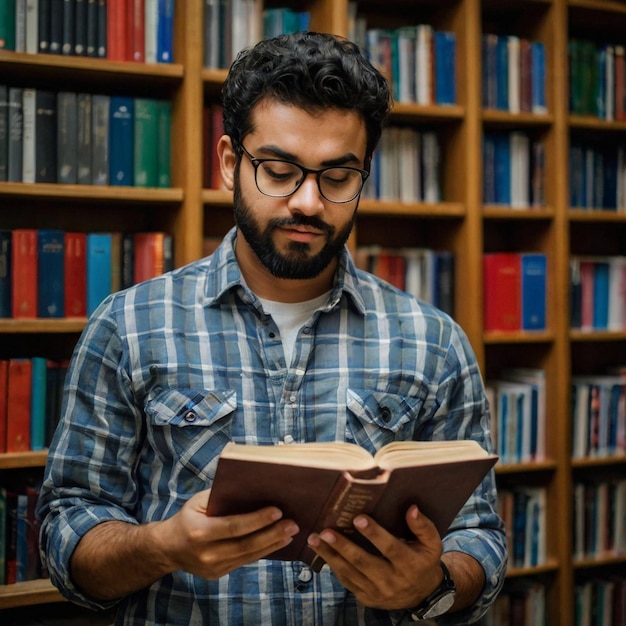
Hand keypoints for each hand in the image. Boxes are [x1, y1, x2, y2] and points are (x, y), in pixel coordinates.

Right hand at [156, 489, 299, 578]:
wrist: (168, 548)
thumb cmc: (188, 517)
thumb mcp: (199, 502)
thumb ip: (223, 497)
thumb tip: (253, 489)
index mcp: (200, 531)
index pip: (234, 526)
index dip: (257, 520)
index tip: (278, 511)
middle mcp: (206, 553)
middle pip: (246, 545)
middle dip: (272, 534)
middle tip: (293, 524)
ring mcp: (213, 567)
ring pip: (249, 556)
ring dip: (273, 544)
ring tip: (291, 532)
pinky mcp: (218, 574)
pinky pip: (245, 561)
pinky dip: (263, 551)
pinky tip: (278, 542)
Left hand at [306, 505, 442, 609]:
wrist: (422, 594)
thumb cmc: (424, 560)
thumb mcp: (432, 543)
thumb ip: (423, 526)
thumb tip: (411, 508)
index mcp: (409, 564)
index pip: (389, 548)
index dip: (374, 533)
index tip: (358, 518)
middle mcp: (392, 581)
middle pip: (363, 562)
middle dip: (343, 546)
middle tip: (325, 531)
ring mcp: (377, 592)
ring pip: (350, 572)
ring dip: (330, 555)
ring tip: (314, 539)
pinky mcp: (366, 598)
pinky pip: (347, 582)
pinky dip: (332, 567)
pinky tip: (321, 552)